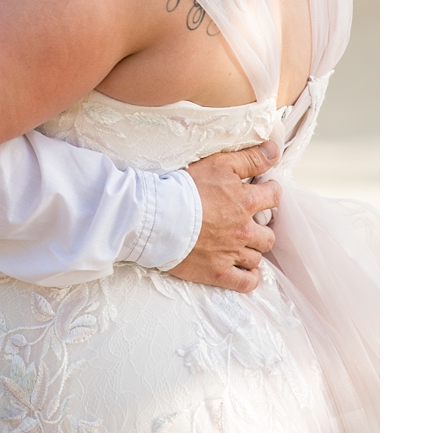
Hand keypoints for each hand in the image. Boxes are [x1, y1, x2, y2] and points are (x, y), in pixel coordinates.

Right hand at [170, 141, 280, 292]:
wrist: (157, 218)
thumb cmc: (185, 188)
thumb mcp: (219, 163)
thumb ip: (251, 158)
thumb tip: (275, 151)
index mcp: (246, 201)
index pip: (274, 197)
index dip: (269, 193)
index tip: (262, 192)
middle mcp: (244, 229)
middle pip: (268, 233)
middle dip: (262, 227)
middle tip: (249, 223)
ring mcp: (232, 253)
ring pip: (257, 256)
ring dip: (252, 250)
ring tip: (241, 245)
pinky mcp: (218, 273)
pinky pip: (246, 282)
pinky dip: (249, 277)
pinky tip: (244, 270)